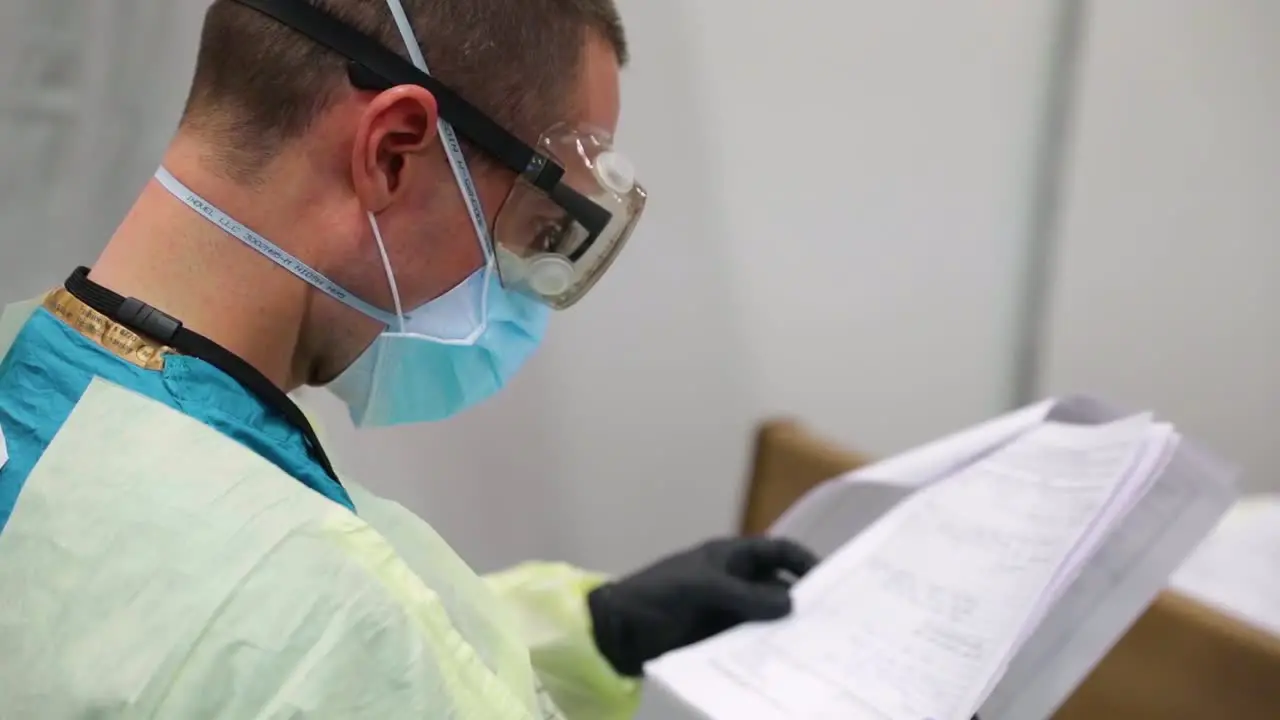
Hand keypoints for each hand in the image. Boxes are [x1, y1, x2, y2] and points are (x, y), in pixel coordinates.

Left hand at [587, 536, 818, 676]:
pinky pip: (752, 643)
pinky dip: (768, 651)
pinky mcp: (720, 640)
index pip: (778, 552)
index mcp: (730, 557)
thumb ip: (744, 596)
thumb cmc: (655, 596)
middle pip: (779, 587)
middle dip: (804, 600)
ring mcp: (728, 613)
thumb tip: (790, 604)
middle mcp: (735, 582)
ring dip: (787, 630)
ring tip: (818, 649)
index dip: (804, 561)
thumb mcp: (700, 588)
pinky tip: (786, 666)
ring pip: (768, 618)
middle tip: (835, 622)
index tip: (831, 581)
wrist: (616, 633)